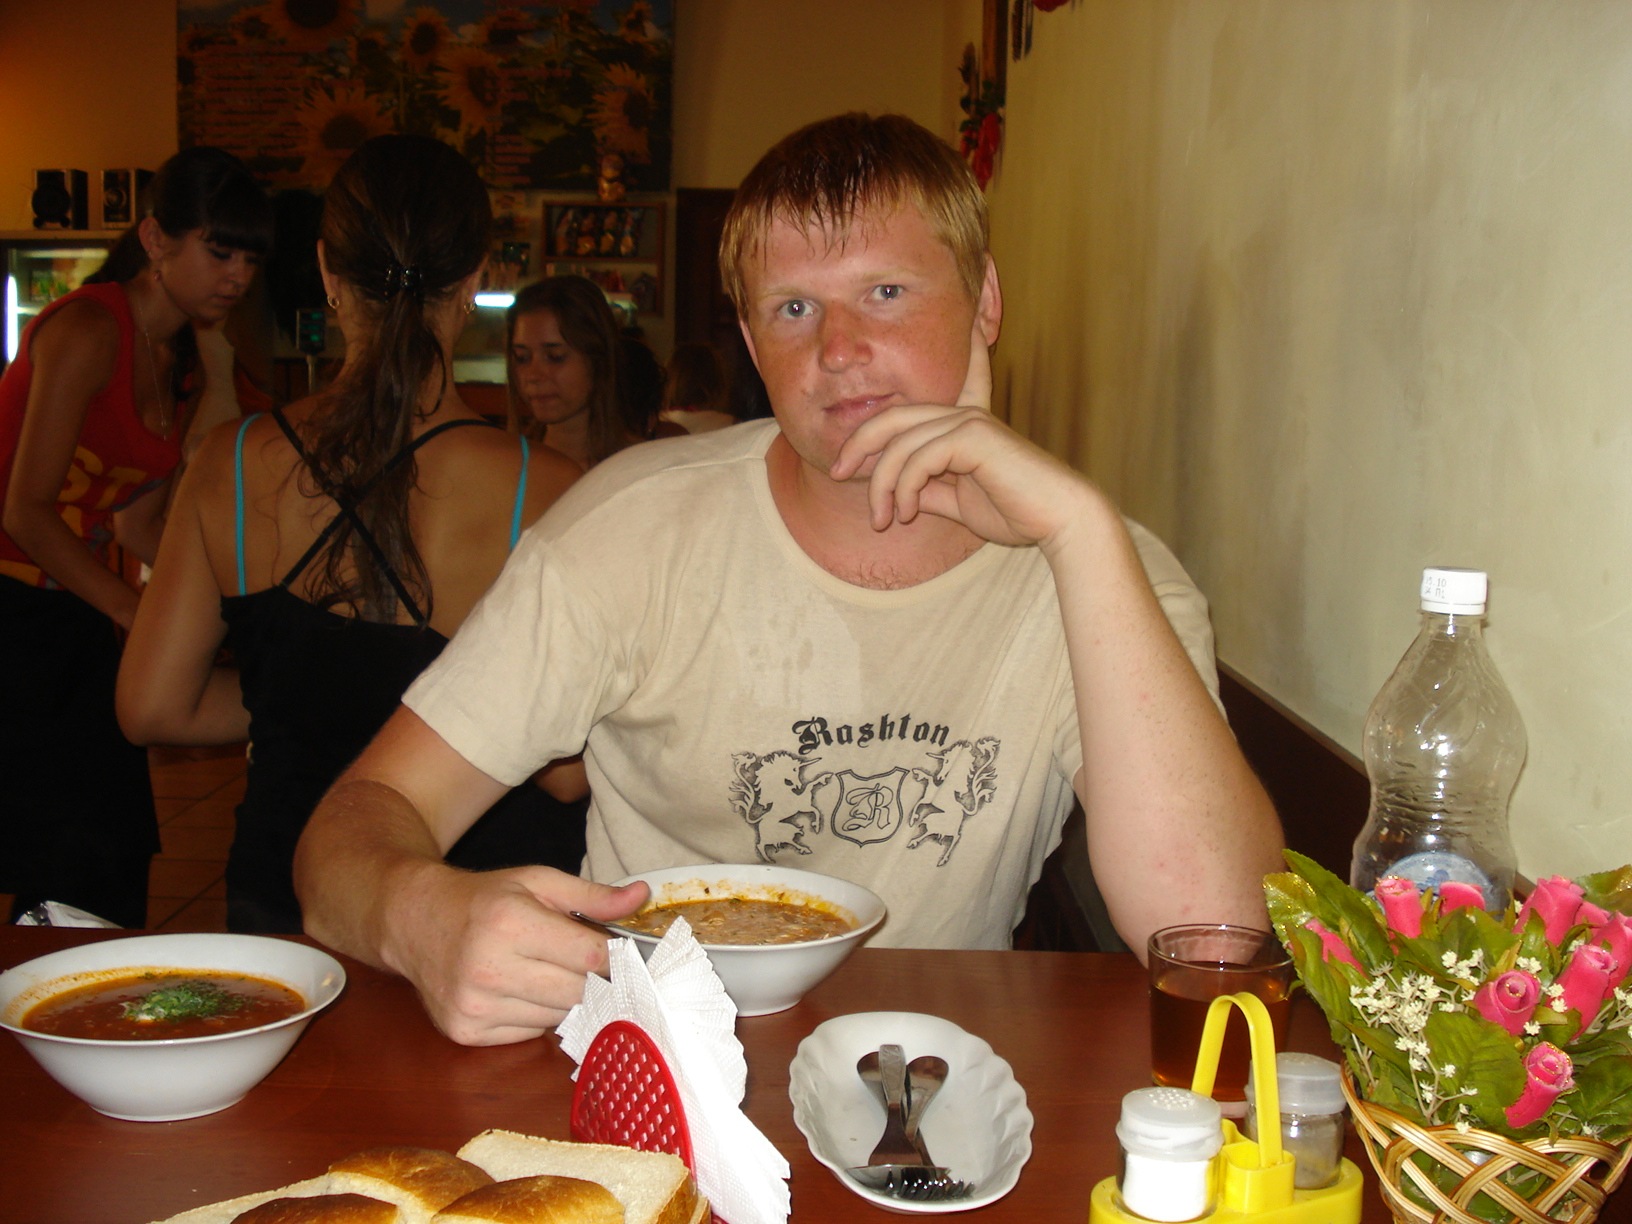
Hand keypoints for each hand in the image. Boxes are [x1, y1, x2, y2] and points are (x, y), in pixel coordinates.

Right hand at [386, 866, 647, 1045]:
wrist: (415, 922)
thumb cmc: (484, 899)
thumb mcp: (538, 881)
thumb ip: (593, 896)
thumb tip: (642, 896)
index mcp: (511, 923)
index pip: (590, 955)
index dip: (617, 957)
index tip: (627, 955)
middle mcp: (488, 968)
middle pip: (578, 992)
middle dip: (594, 980)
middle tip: (592, 965)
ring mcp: (474, 1006)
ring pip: (557, 1018)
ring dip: (566, 1000)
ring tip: (549, 972)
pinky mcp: (465, 1032)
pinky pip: (529, 1034)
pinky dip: (537, 1016)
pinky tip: (523, 991)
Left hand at [829, 320, 1096, 549]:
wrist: (1059, 521)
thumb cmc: (1016, 512)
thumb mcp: (959, 501)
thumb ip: (928, 490)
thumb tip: (897, 493)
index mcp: (968, 422)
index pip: (957, 378)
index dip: (965, 345)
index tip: (972, 319)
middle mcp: (967, 413)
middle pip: (893, 417)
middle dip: (858, 444)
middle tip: (837, 473)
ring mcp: (971, 421)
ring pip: (899, 443)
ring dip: (882, 486)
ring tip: (882, 519)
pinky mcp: (975, 436)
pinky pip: (918, 458)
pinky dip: (904, 488)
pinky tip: (908, 511)